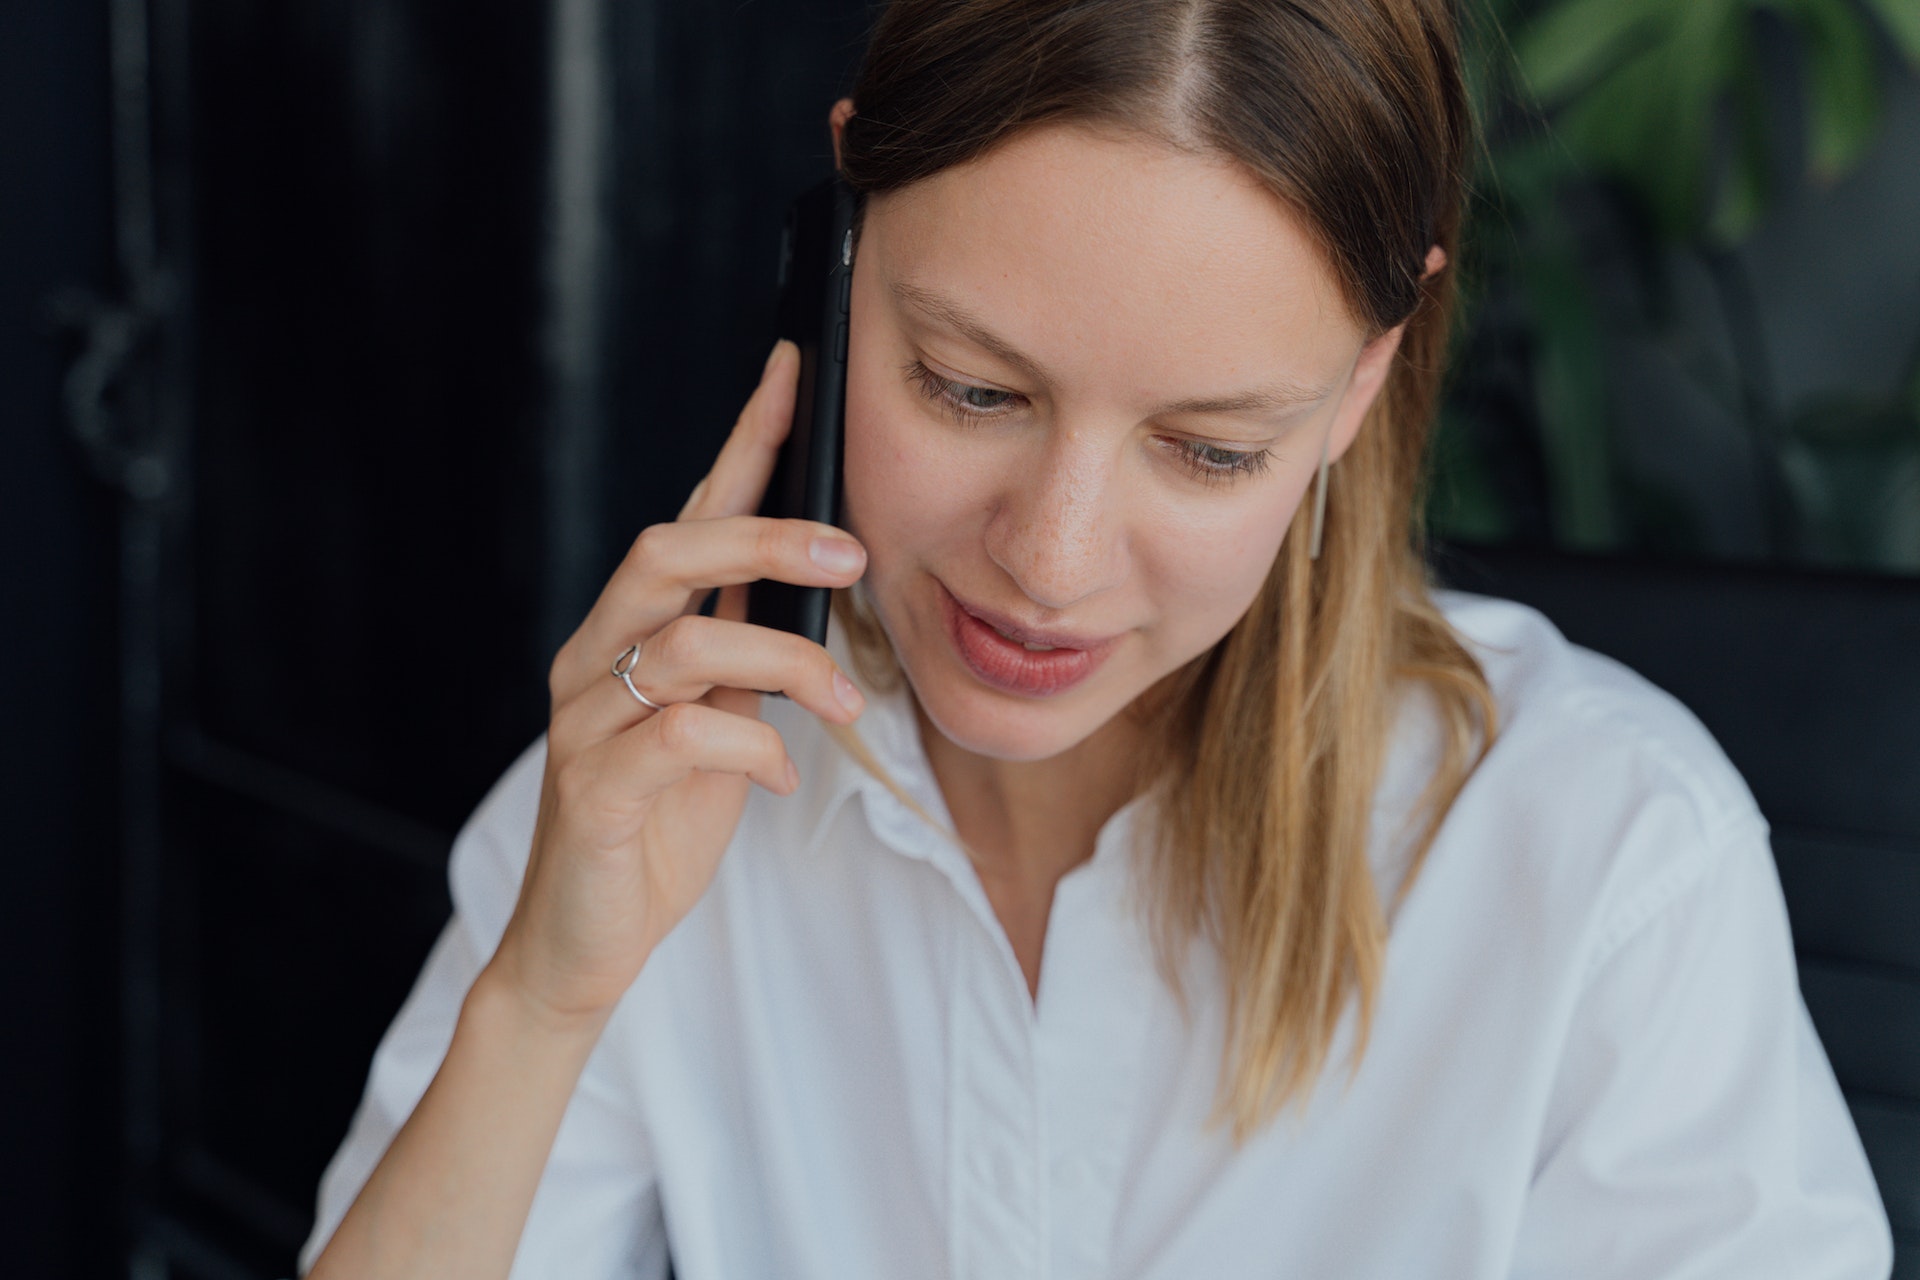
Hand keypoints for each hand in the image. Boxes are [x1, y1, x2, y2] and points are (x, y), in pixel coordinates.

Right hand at [488, 340, 866, 1025]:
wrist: (585, 940)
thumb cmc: (657, 825)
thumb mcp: (718, 726)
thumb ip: (746, 657)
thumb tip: (820, 588)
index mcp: (629, 634)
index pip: (687, 519)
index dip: (740, 444)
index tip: (792, 372)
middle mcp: (595, 659)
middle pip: (666, 554)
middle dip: (764, 538)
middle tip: (852, 555)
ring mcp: (587, 721)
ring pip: (683, 643)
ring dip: (785, 664)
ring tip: (840, 704)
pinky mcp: (596, 789)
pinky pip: (682, 740)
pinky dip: (752, 751)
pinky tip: (781, 774)